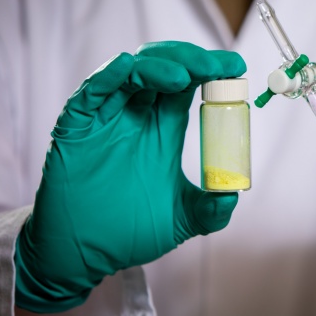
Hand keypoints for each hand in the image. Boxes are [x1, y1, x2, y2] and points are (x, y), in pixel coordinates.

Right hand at [15, 42, 245, 311]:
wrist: (86, 254)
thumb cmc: (131, 231)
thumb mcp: (181, 219)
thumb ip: (210, 209)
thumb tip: (233, 195)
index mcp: (164, 129)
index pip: (190, 85)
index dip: (212, 70)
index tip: (237, 66)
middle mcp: (138, 116)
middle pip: (165, 68)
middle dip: (192, 60)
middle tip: (217, 66)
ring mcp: (108, 118)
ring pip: (132, 72)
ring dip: (158, 65)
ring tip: (183, 76)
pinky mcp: (78, 126)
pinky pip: (92, 92)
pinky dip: (109, 76)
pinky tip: (127, 66)